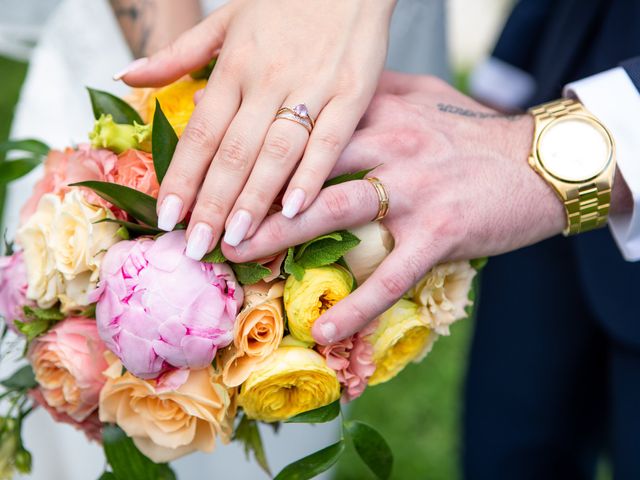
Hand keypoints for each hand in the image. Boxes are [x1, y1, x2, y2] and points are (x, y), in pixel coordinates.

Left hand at [118, 0, 395, 258]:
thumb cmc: (284, 1)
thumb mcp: (225, 19)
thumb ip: (178, 54)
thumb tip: (128, 74)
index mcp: (235, 66)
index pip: (201, 132)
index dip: (182, 177)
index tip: (166, 217)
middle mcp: (268, 80)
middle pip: (233, 151)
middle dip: (213, 203)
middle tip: (196, 246)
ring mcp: (312, 88)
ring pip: (276, 152)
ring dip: (255, 199)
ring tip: (238, 239)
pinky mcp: (352, 93)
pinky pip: (330, 140)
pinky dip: (313, 175)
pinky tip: (296, 209)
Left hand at [223, 72, 630, 343]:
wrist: (540, 161)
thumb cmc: (472, 133)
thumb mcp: (420, 99)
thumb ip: (371, 99)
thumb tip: (324, 104)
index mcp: (378, 110)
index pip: (302, 128)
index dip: (253, 149)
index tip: (213, 172)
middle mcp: (391, 144)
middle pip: (305, 167)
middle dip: (249, 194)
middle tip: (202, 219)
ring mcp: (415, 189)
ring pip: (335, 212)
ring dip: (281, 237)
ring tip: (237, 259)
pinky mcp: (441, 231)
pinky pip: (391, 274)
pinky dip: (357, 304)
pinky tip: (325, 328)